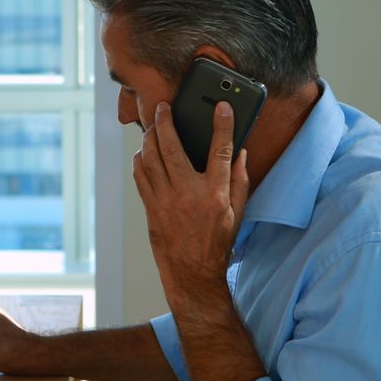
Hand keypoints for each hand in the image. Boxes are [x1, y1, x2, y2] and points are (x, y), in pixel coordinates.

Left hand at [133, 101, 250, 305]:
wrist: (192, 273)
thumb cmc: (217, 244)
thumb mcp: (238, 213)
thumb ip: (240, 181)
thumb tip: (240, 153)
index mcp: (215, 194)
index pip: (220, 150)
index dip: (222, 125)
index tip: (222, 107)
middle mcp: (188, 194)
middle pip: (171, 147)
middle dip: (165, 121)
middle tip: (163, 107)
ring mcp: (166, 201)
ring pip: (150, 159)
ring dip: (149, 138)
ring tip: (152, 126)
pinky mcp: (151, 209)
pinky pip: (140, 176)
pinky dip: (140, 160)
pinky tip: (144, 152)